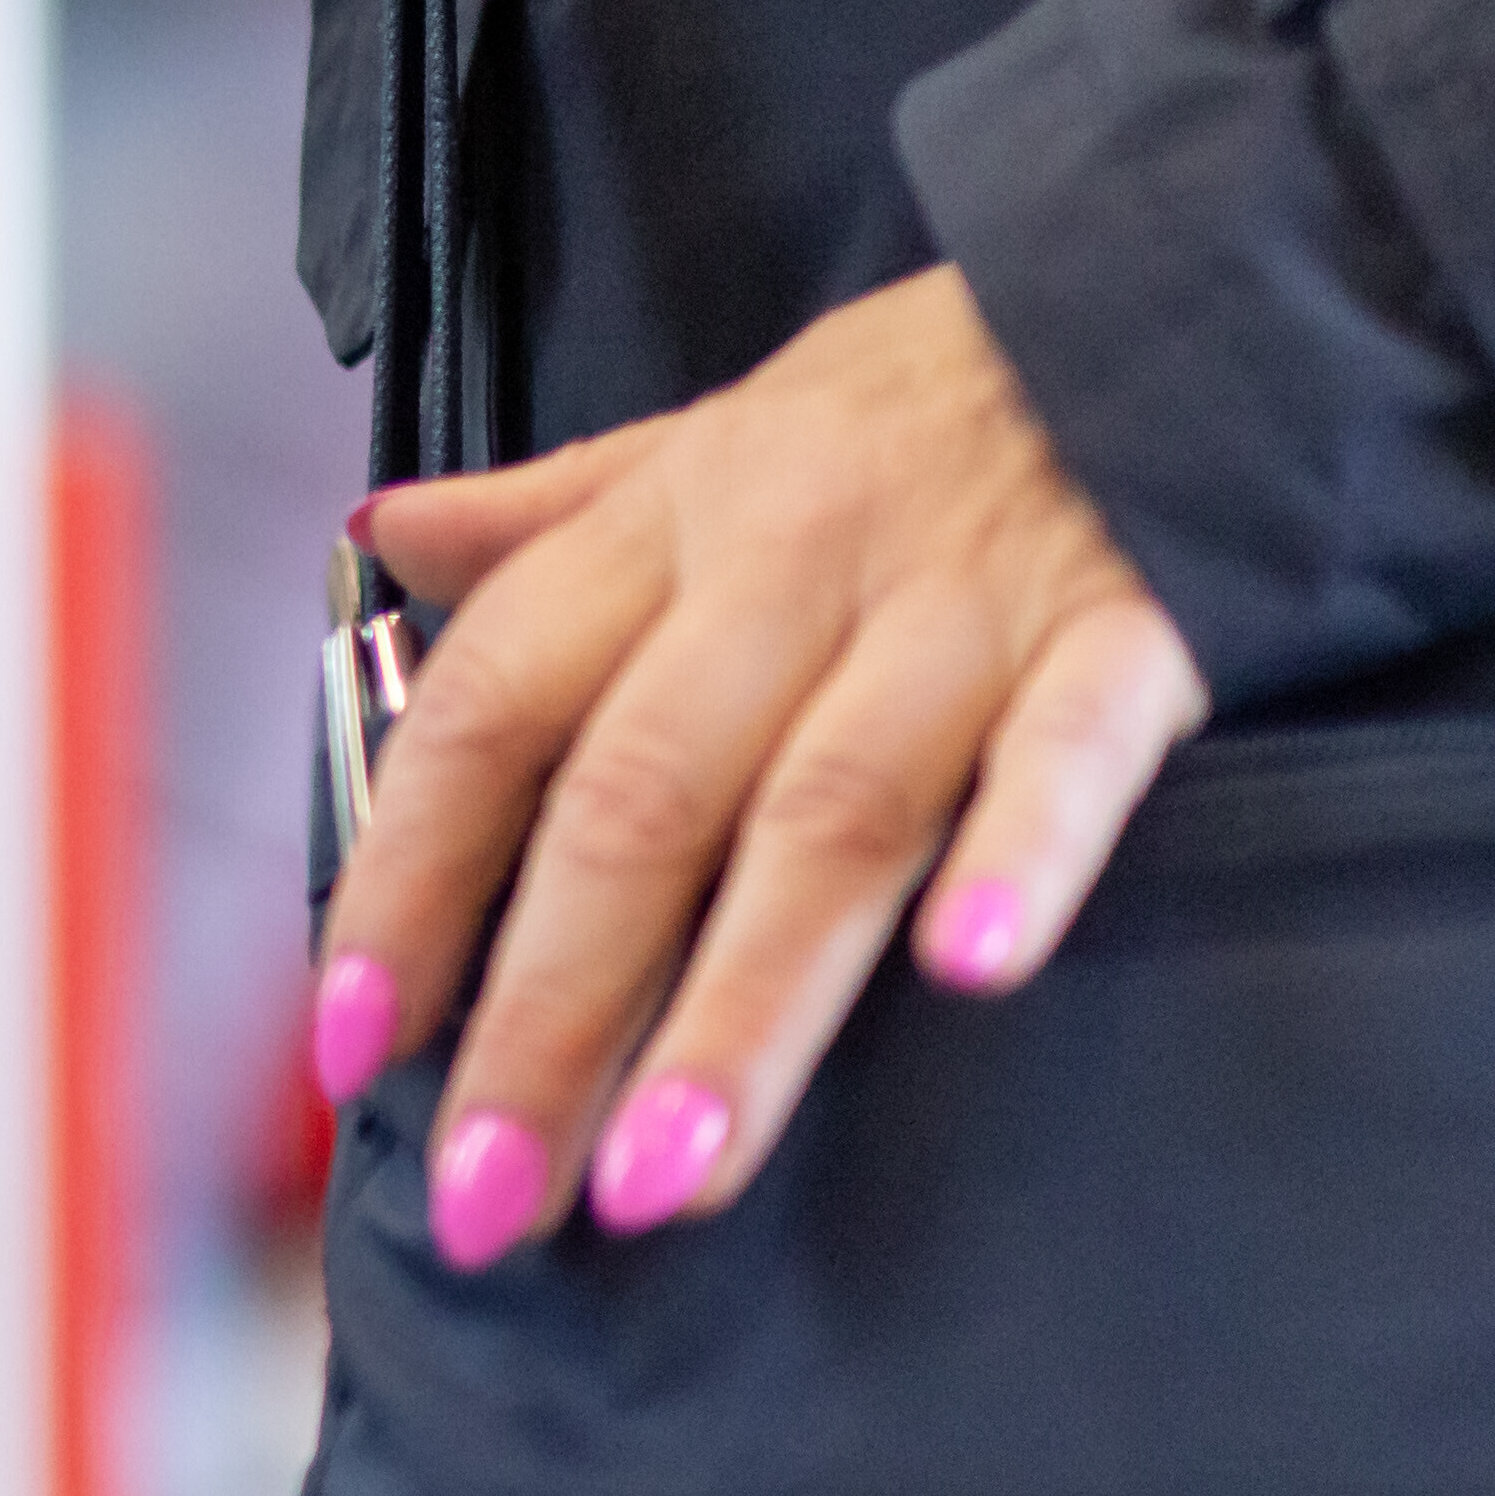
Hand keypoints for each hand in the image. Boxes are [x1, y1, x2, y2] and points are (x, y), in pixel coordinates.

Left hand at [322, 265, 1206, 1261]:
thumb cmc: (900, 412)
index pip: (490, 717)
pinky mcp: (1128, 633)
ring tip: (662, 1176)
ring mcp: (956, 608)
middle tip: (489, 1195)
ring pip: (823, 815)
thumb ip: (547, 517)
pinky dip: (1022, 853)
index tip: (347, 1046)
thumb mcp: (699, 438)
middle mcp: (781, 573)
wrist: (1147, 300)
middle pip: (635, 805)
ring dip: (736, 1005)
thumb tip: (379, 540)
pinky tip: (973, 972)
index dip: (409, 880)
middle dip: (550, 1012)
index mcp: (660, 534)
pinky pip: (1069, 750)